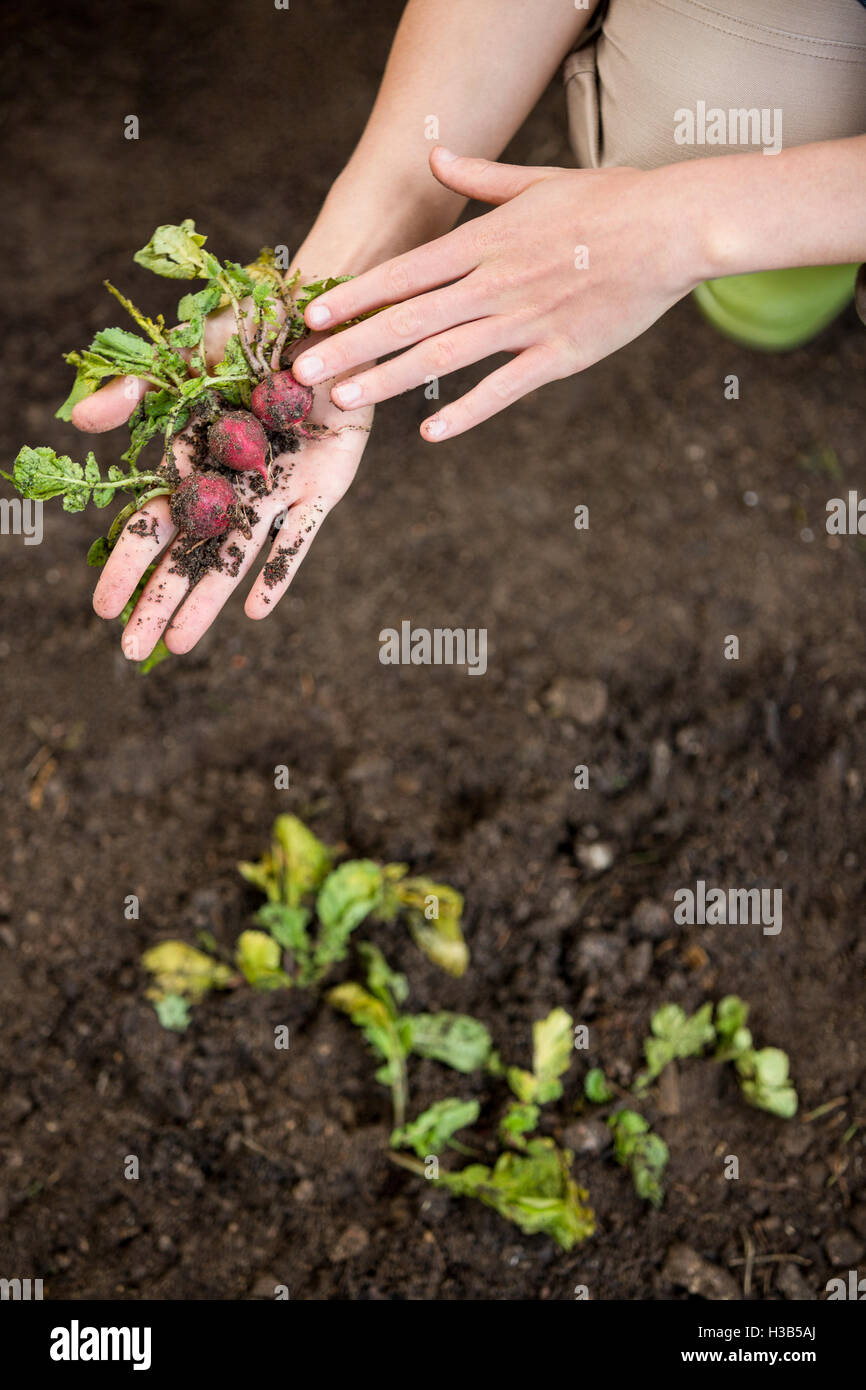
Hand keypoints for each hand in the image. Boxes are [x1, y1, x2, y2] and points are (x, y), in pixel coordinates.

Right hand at [72, 306, 371, 658]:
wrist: (327, 323)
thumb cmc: (251, 331)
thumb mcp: (185, 354)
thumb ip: (135, 390)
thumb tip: (81, 421)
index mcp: (192, 460)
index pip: (151, 524)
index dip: (127, 565)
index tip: (103, 608)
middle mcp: (231, 486)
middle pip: (188, 555)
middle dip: (159, 602)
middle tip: (134, 651)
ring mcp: (275, 492)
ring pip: (235, 557)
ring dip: (208, 601)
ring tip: (181, 644)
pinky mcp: (321, 489)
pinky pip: (297, 540)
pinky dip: (278, 574)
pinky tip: (255, 612)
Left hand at [291, 147, 704, 440]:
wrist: (672, 228)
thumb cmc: (607, 202)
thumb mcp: (537, 181)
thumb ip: (480, 177)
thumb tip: (435, 157)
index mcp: (485, 241)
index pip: (404, 272)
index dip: (354, 295)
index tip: (313, 314)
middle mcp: (495, 284)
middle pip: (407, 318)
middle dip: (351, 345)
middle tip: (303, 371)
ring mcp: (525, 323)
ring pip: (443, 356)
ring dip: (389, 379)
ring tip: (345, 400)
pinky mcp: (559, 356)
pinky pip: (503, 389)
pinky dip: (467, 411)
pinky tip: (431, 433)